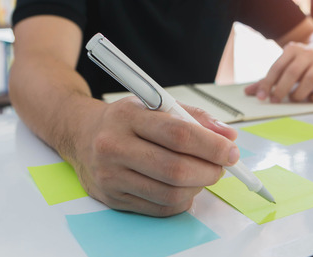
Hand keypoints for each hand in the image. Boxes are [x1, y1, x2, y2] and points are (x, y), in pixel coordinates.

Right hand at [71, 96, 238, 216]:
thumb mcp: (157, 104)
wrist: (81, 134)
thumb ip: (195, 117)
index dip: (212, 146)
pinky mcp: (112, 198)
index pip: (178, 134)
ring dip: (198, 187)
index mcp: (128, 116)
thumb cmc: (125, 119)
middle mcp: (114, 146)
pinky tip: (185, 187)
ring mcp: (111, 176)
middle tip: (222, 166)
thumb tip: (228, 135)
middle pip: (176, 169)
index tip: (231, 151)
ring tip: (204, 174)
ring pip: (170, 193)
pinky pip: (160, 208)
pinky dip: (182, 200)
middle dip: (210, 170)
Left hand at [244, 41, 312, 101]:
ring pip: (309, 81)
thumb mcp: (284, 65)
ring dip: (298, 94)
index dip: (267, 83)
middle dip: (281, 90)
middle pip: (292, 73)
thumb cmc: (300, 62)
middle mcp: (308, 54)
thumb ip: (267, 79)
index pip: (277, 67)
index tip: (261, 97)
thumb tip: (248, 92)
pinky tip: (309, 98)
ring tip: (293, 98)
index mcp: (292, 49)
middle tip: (275, 101)